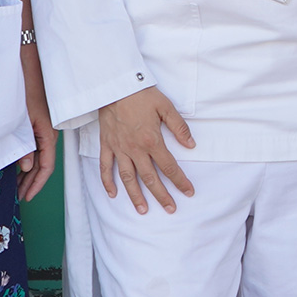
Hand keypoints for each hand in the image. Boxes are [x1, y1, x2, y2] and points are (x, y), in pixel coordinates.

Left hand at [16, 93, 56, 203]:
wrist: (30, 71)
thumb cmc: (27, 92)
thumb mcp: (23, 122)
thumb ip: (25, 146)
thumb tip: (27, 167)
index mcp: (49, 136)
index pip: (46, 166)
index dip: (37, 183)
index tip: (27, 196)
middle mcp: (48, 135)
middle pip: (43, 164)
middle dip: (31, 182)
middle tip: (20, 195)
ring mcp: (43, 130)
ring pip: (39, 157)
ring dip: (29, 172)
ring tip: (18, 185)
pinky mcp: (36, 125)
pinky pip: (35, 147)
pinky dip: (27, 159)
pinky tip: (18, 165)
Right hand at [97, 89, 196, 212]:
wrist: (114, 86)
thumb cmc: (141, 94)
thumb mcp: (166, 107)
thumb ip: (179, 127)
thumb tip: (191, 145)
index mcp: (151, 140)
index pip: (169, 167)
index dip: (180, 181)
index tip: (188, 192)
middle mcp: (135, 149)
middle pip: (149, 178)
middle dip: (161, 195)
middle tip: (170, 209)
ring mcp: (119, 148)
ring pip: (127, 178)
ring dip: (135, 196)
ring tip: (142, 210)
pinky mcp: (106, 145)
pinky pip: (105, 167)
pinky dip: (107, 182)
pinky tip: (113, 194)